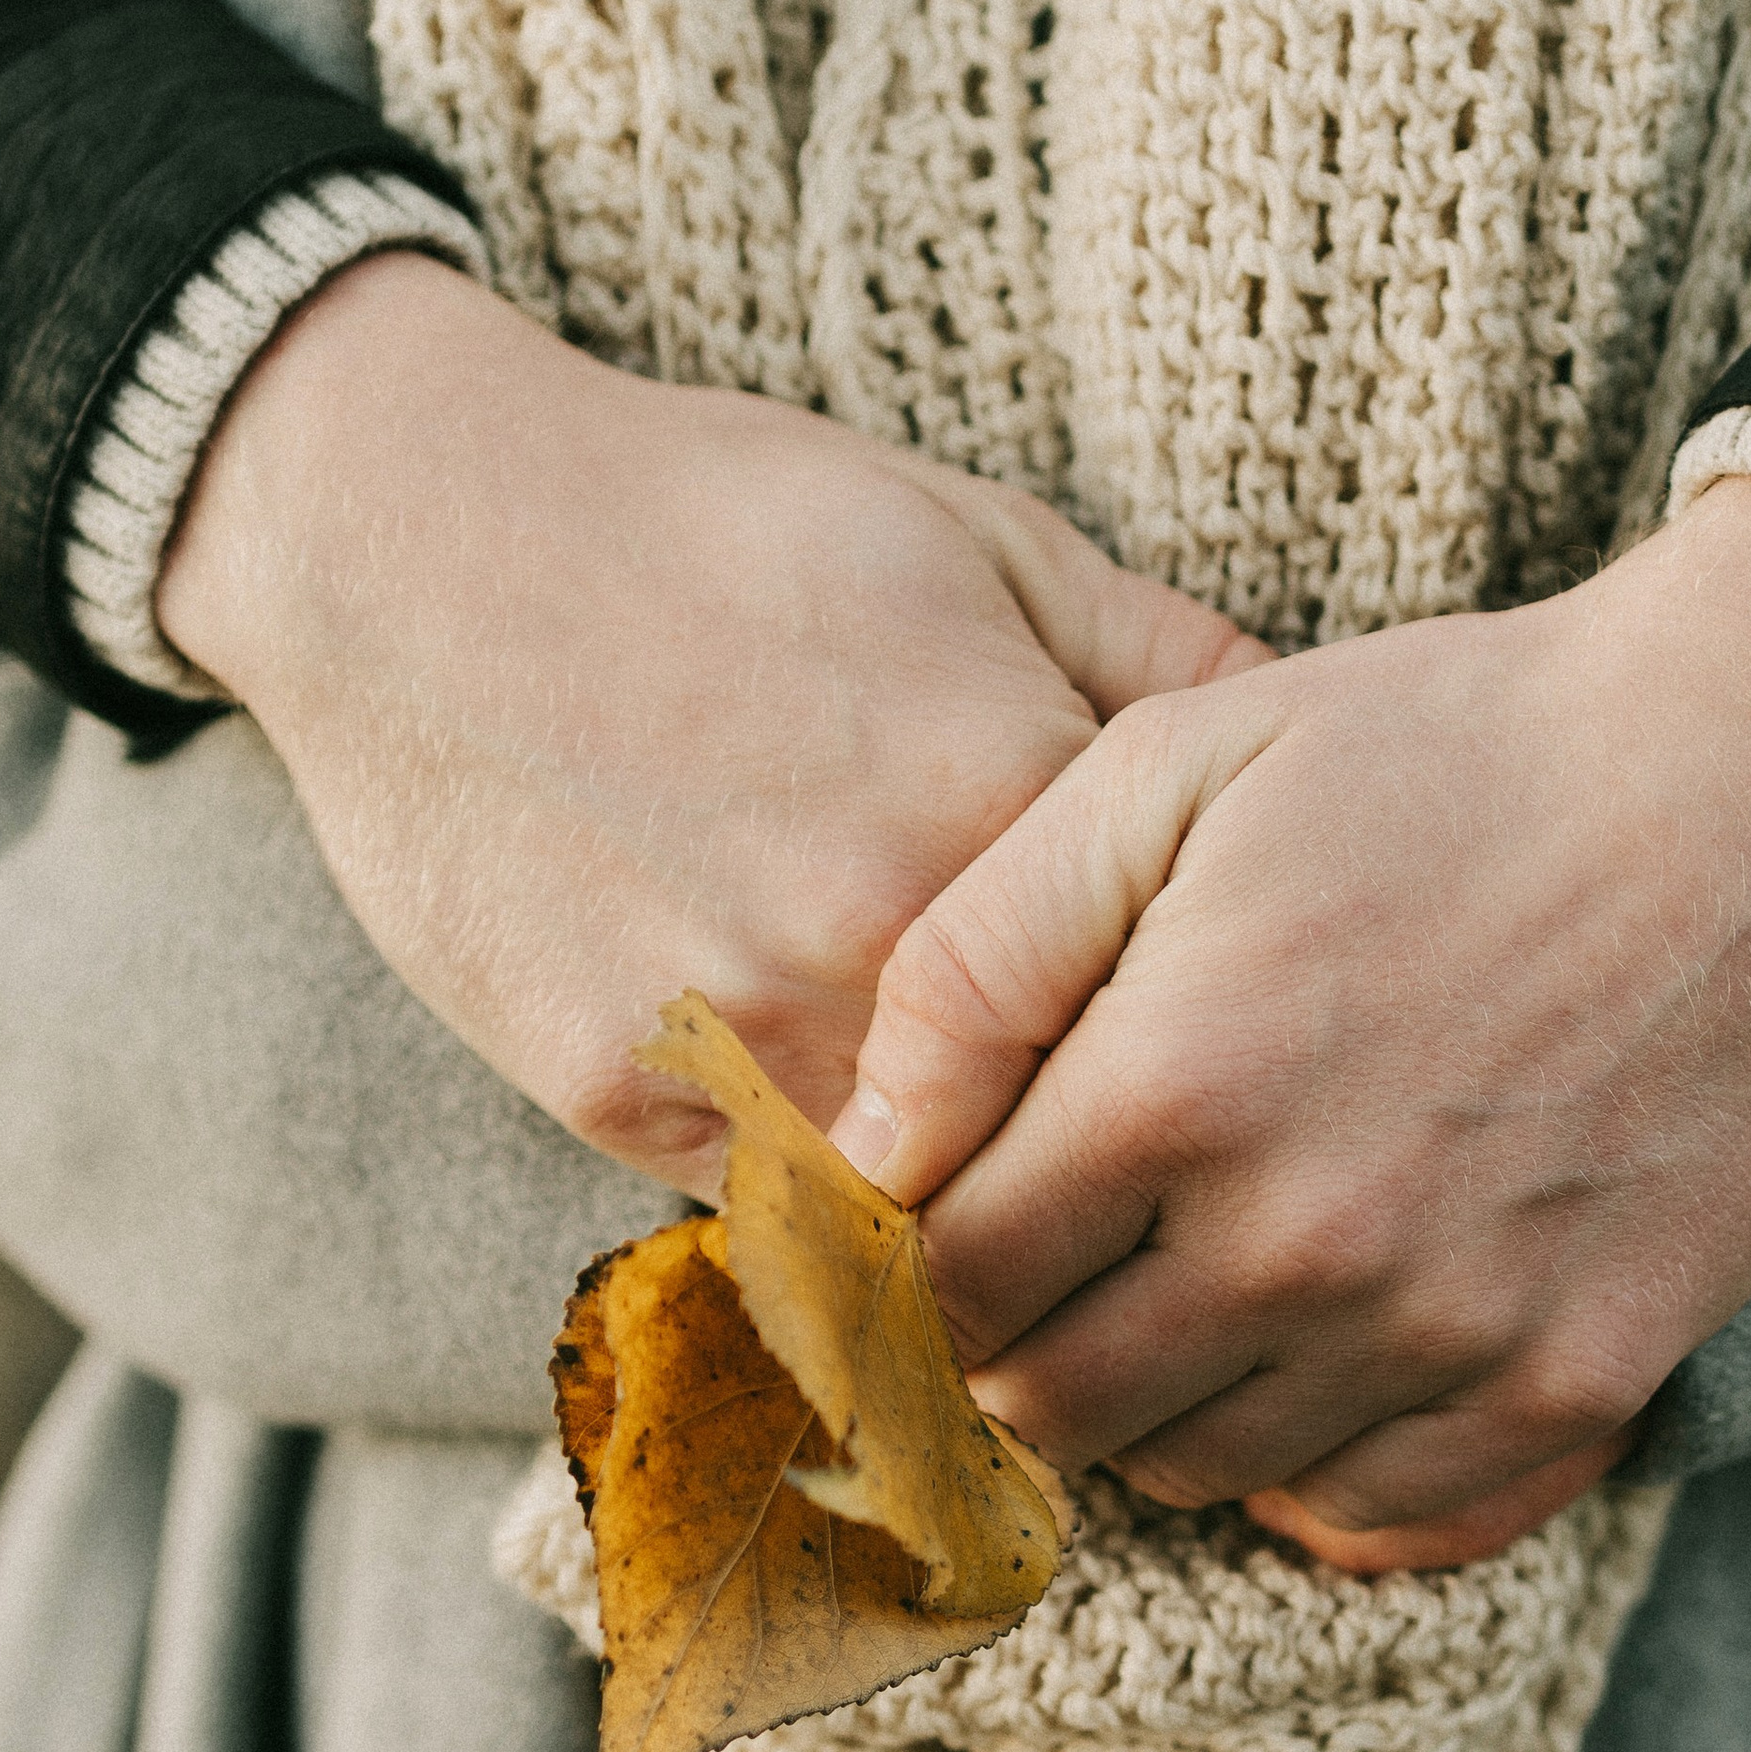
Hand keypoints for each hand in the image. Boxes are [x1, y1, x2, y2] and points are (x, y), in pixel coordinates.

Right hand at [157, 254, 1261, 1182]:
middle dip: (1134, 1172)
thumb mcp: (985, 542)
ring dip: (986, 1228)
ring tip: (1046, 1231)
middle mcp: (884, 939)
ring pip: (928, 1218)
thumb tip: (1331, 763)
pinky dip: (839, 1214)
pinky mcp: (612, 1090)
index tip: (1266, 1076)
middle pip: (1076, 1138)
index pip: (1195, 993)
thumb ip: (1167, 669)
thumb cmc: (724, 520)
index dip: (1236, 1035)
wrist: (419, 535)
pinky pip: (774, 1214)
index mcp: (1007, 794)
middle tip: (1184, 1204)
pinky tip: (883, 1184)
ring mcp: (739, 1030)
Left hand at [828, 479, 1750, 1567]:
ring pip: (1208, 1475)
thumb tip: (868, 1142)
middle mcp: (1308, 1245)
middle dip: (1017, 1345)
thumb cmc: (1455, 743)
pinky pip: (1389, 1516)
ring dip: (1163, 1404)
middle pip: (1058, 1409)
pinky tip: (1321, 1363)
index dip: (913, 1262)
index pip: (951, 1286)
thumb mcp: (1174, 760)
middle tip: (1054, 1259)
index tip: (938, 1218)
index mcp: (1180, 1087)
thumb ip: (981, 952)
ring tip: (1192, 1282)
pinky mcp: (1585, 1377)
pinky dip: (1322, 1471)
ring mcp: (1455, 1331)